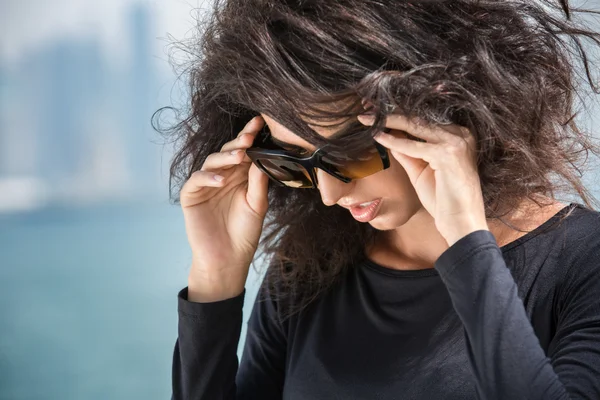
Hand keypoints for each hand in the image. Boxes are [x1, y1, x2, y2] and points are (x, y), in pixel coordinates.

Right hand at [179, 116, 269, 300]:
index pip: (244, 152)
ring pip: (212, 161)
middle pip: (228, 152)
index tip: (260, 123)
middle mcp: (222, 176)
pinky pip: (196, 180)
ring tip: (240, 156)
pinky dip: (208, 177)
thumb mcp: (257, 205)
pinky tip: (221, 180)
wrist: (229, 258)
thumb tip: (262, 157)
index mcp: (239, 176)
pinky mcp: (191, 196)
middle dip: (239, 143)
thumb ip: (258, 182)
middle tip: (250, 136)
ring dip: (225, 157)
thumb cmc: (244, 232)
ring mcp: (205, 185)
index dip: (250, 136)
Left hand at [357, 113, 488, 246]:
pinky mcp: (449, 154)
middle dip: (389, 114)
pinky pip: (415, 146)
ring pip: (415, 127)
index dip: (397, 116)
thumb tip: (389, 138)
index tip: (375, 113)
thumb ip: (407, 153)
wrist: (460, 222)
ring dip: (388, 122)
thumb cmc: (443, 199)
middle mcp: (460, 134)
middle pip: (417, 120)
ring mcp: (456, 142)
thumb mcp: (420, 170)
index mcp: (456, 135)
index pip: (421, 121)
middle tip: (365, 111)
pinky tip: (378, 137)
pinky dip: (395, 142)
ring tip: (367, 119)